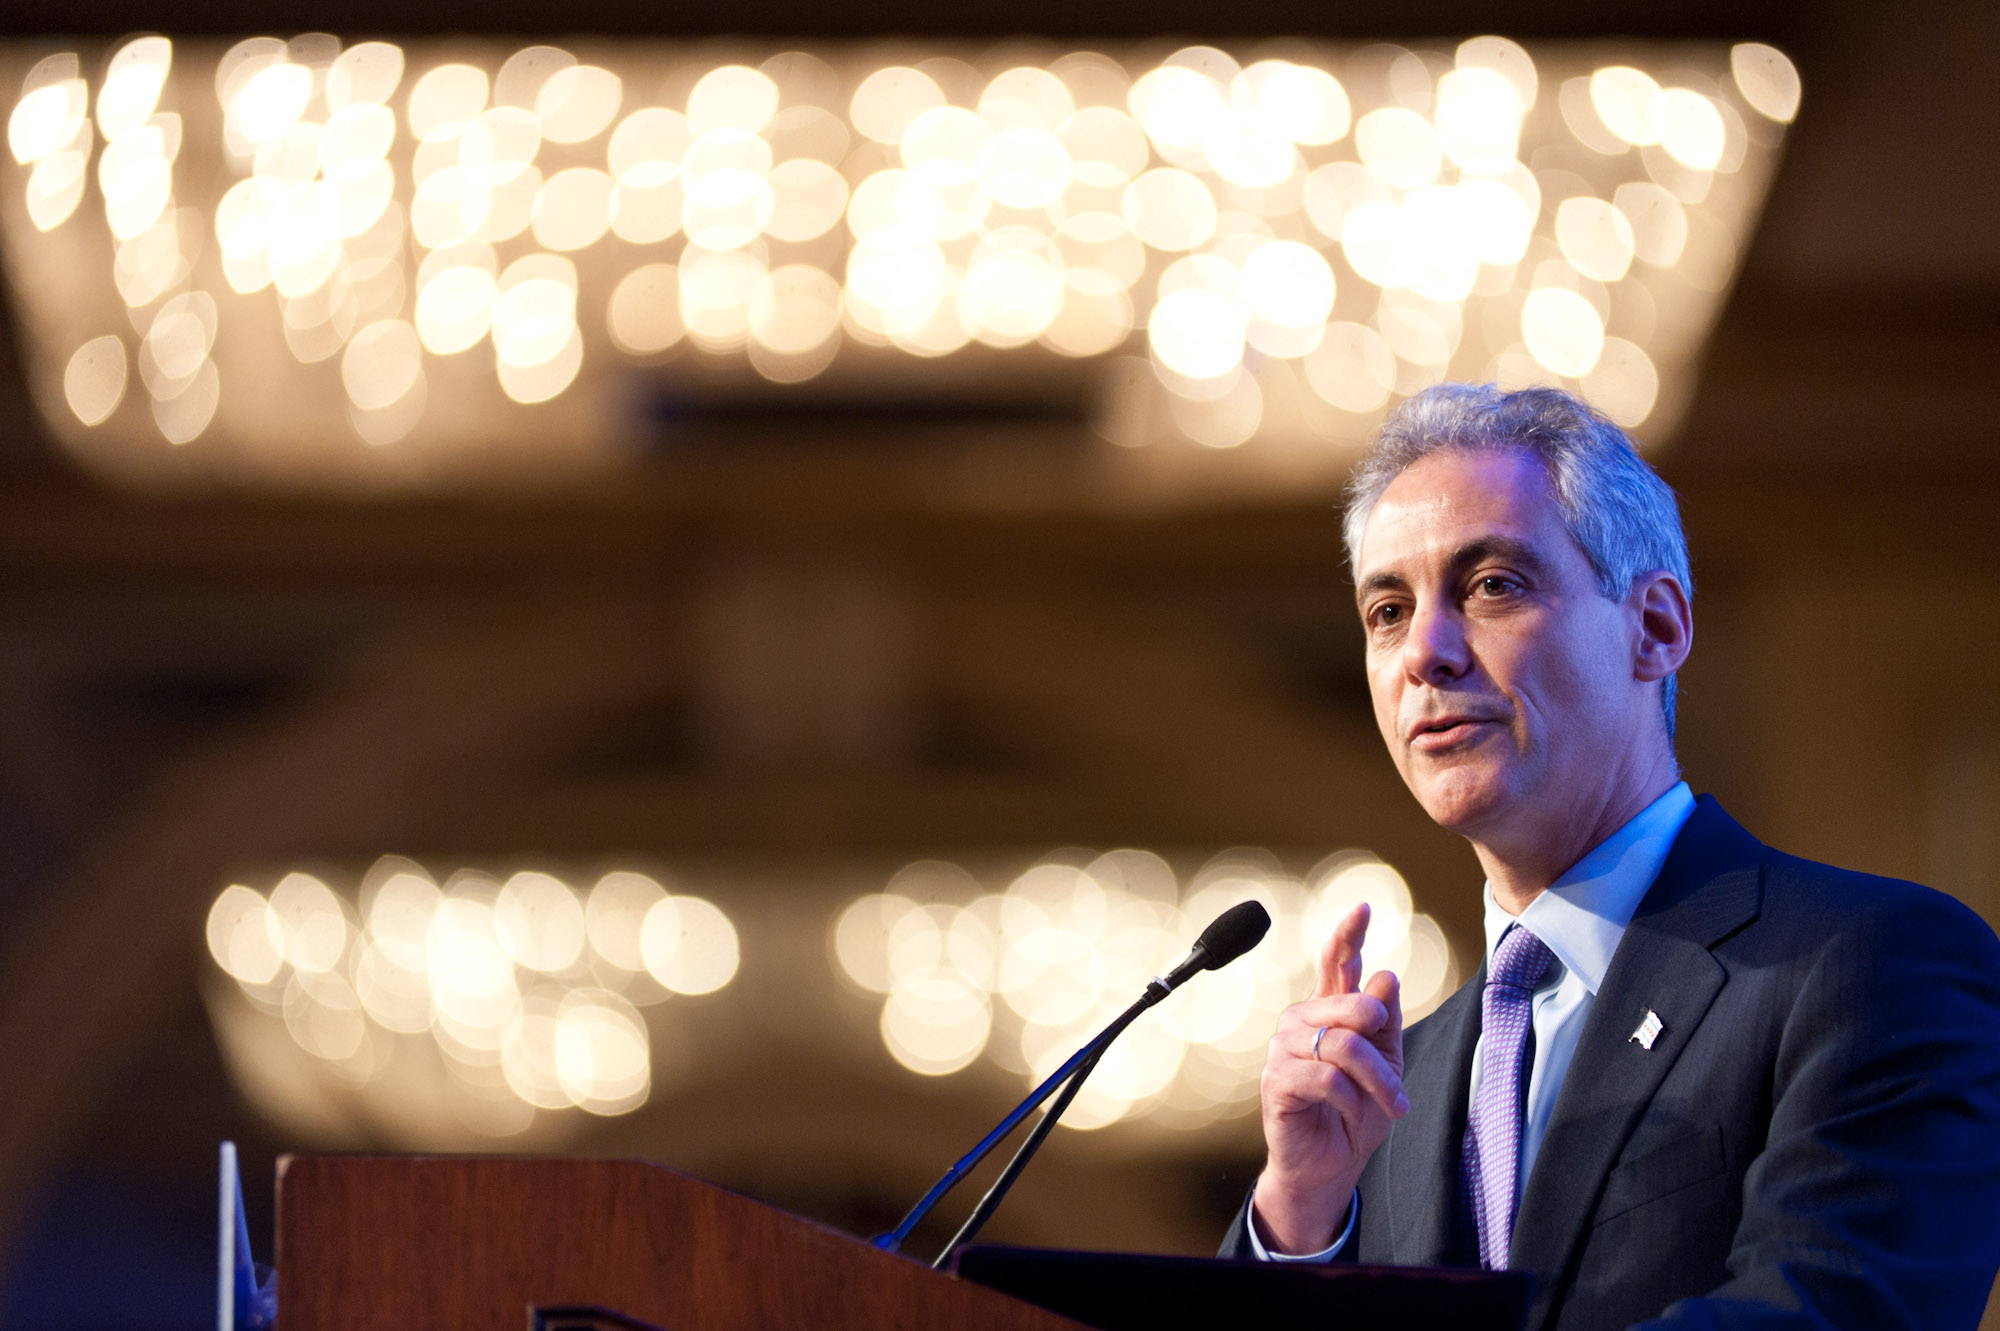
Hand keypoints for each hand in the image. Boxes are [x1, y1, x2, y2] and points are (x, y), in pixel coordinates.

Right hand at [1250, 902, 1406, 1253]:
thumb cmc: (1357, 1113)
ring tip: (1389, 1108)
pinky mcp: (1276, 1080)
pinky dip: (1351, 1102)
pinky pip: (1327, 1079)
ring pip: (1344, 1046)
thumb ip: (1385, 1022)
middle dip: (1383, 1048)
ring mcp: (1285, 1048)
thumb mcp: (1386, 1065)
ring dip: (1376, 1084)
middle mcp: (1302, 1020)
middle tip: (1397, 1086)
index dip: (1349, 933)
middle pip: (1354, 1007)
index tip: (1366, 907)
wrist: (1331, 1165)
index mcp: (1330, 1011)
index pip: (1337, 962)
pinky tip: (1351, 1117)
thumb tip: (1384, 975)